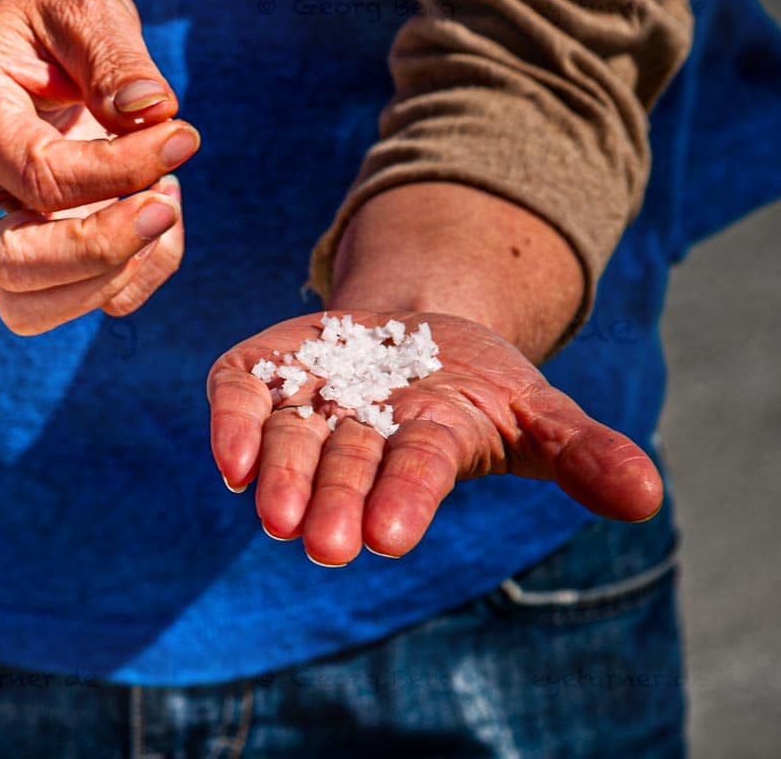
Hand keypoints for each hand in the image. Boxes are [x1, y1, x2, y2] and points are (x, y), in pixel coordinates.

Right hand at [0, 0, 198, 332]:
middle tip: (170, 200)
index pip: (40, 176)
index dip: (120, 172)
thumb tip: (152, 114)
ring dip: (112, 277)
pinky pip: (75, 302)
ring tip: (165, 207)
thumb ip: (115, 56)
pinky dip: (133, 279)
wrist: (13, 33)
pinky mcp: (35, 250)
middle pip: (13, 265)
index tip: (181, 136)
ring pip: (29, 307)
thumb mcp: (81, 6)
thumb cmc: (46, 14)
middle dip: (103, 249)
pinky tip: (160, 213)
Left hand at [207, 311, 663, 564]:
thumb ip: (582, 451)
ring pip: (288, 440)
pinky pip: (239, 394)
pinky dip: (231, 421)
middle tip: (323, 545)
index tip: (389, 536)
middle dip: (334, 500)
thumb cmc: (477, 382)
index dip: (405, 498)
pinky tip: (227, 458)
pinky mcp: (264, 371)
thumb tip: (647, 498)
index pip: (417, 471)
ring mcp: (308, 401)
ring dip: (281, 474)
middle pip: (346, 464)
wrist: (411, 328)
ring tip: (274, 516)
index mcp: (427, 442)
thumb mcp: (538, 406)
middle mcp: (360, 432)